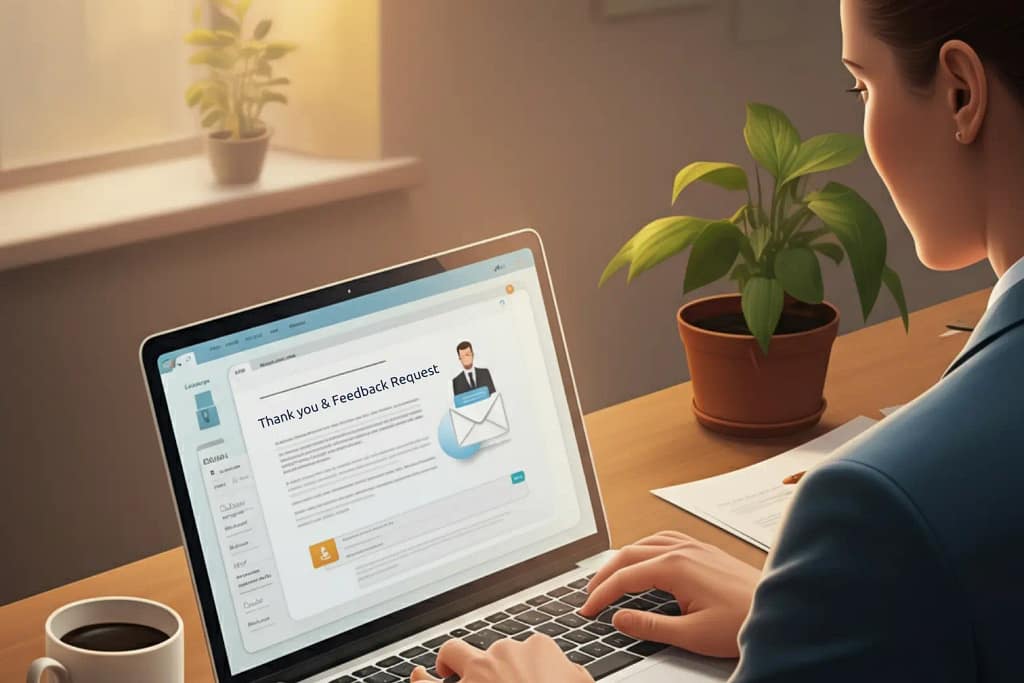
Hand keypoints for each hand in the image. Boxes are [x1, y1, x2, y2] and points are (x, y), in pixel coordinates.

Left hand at [409, 634, 591, 682]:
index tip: (530, 678)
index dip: (528, 666)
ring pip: (454, 654)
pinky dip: (420, 681)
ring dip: (450, 661)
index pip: (531, 648)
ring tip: (446, 668)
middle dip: (492, 665)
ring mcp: (477, 674)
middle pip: (493, 651)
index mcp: (538, 649)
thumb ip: (572, 674)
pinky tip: (418, 678)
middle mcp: (504, 654)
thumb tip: (570, 673)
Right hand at [579, 530, 758, 657]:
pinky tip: (646, 557)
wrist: (780, 611)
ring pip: (646, 542)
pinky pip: (665, 539)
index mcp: (675, 567)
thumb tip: (620, 618)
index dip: (601, 594)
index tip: (588, 609)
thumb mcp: (691, 634)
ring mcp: (695, 547)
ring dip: (623, 558)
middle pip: (629, 553)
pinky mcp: (705, 551)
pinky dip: (646, 547)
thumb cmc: (742, 622)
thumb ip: (650, 626)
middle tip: (589, 593)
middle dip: (604, 573)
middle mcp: (682, 550)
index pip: (625, 577)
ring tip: (609, 575)